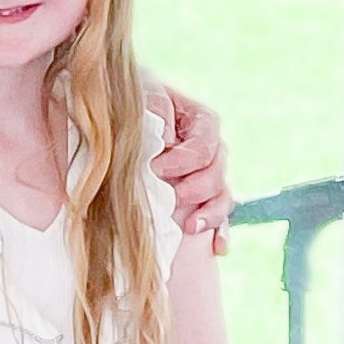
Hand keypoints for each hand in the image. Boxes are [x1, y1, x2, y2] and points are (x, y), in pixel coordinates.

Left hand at [149, 82, 230, 255]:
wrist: (121, 108)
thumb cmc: (135, 101)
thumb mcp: (144, 95)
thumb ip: (158, 111)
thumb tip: (165, 142)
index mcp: (202, 121)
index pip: (203, 148)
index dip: (182, 162)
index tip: (155, 168)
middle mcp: (211, 149)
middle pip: (216, 174)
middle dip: (194, 189)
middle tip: (170, 197)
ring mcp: (208, 174)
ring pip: (222, 197)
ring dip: (210, 214)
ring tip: (190, 226)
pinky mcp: (200, 197)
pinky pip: (221, 217)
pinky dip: (221, 232)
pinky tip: (217, 247)